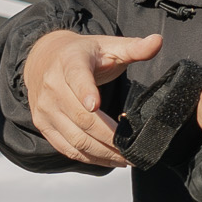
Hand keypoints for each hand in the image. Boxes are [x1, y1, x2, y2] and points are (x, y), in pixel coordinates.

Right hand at [23, 29, 163, 166]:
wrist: (43, 58)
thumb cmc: (83, 54)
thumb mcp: (107, 45)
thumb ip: (134, 47)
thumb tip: (158, 41)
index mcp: (70, 62)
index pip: (77, 78)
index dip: (85, 92)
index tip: (96, 105)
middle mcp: (52, 86)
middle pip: (81, 118)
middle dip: (109, 138)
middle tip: (133, 150)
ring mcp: (45, 108)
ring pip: (75, 139)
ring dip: (102, 153)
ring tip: (126, 159)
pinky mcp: (43, 124)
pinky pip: (66, 148)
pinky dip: (89, 158)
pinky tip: (108, 159)